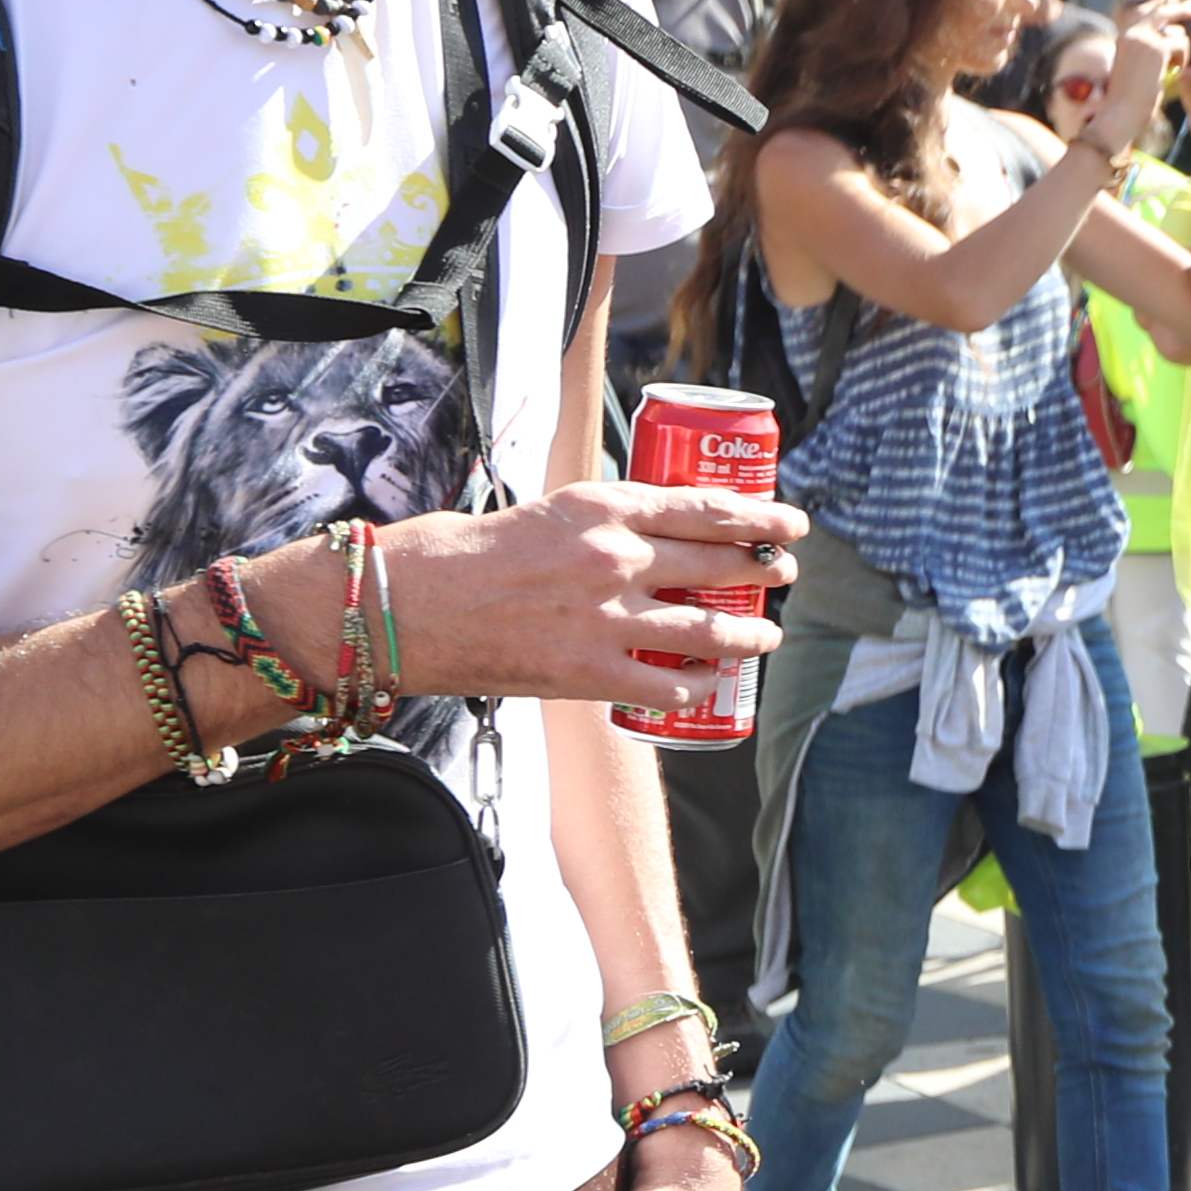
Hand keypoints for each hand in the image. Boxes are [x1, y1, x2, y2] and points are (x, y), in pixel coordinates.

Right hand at [366, 479, 802, 707]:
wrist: (400, 604)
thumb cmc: (459, 553)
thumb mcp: (542, 512)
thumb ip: (597, 524)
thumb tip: (642, 535)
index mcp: (602, 506)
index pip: (707, 507)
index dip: (760, 516)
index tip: (790, 522)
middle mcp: (615, 557)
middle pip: (723, 563)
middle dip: (765, 571)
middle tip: (783, 574)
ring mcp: (607, 618)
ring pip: (712, 628)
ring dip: (750, 633)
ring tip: (766, 635)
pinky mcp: (590, 673)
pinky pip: (671, 684)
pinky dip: (700, 684)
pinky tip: (712, 683)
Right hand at [1095, 5, 1182, 137]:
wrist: (1119, 113)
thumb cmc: (1129, 98)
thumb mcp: (1136, 69)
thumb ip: (1149, 53)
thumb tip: (1168, 45)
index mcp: (1126, 36)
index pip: (1152, 14)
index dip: (1170, 10)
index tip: (1186, 11)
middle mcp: (1133, 33)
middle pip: (1164, 11)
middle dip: (1185, 11)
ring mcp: (1144, 39)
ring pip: (1178, 32)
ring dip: (1186, 49)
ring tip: (1179, 67)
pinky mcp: (1157, 49)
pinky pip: (1183, 45)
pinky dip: (1185, 59)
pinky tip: (1175, 72)